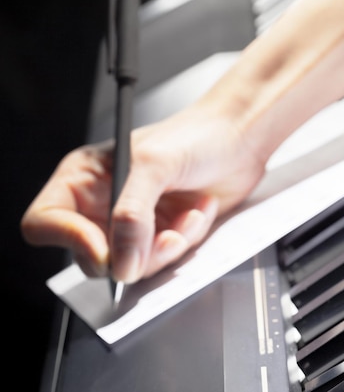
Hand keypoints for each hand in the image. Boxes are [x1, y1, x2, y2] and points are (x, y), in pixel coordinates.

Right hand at [21, 102, 266, 282]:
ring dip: (167, 248)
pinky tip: (198, 213)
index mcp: (85, 178)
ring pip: (132, 266)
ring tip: (187, 218)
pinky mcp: (163, 234)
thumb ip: (132, 215)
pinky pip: (165, 260)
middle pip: (92, 256)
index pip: (46, 221)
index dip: (70, 241)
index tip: (106, 250)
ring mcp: (135, 223)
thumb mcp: (155, 166)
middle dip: (133, 252)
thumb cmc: (196, 135)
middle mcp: (104, 203)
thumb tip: (120, 263)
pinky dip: (186, 241)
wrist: (239, 138)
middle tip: (162, 234)